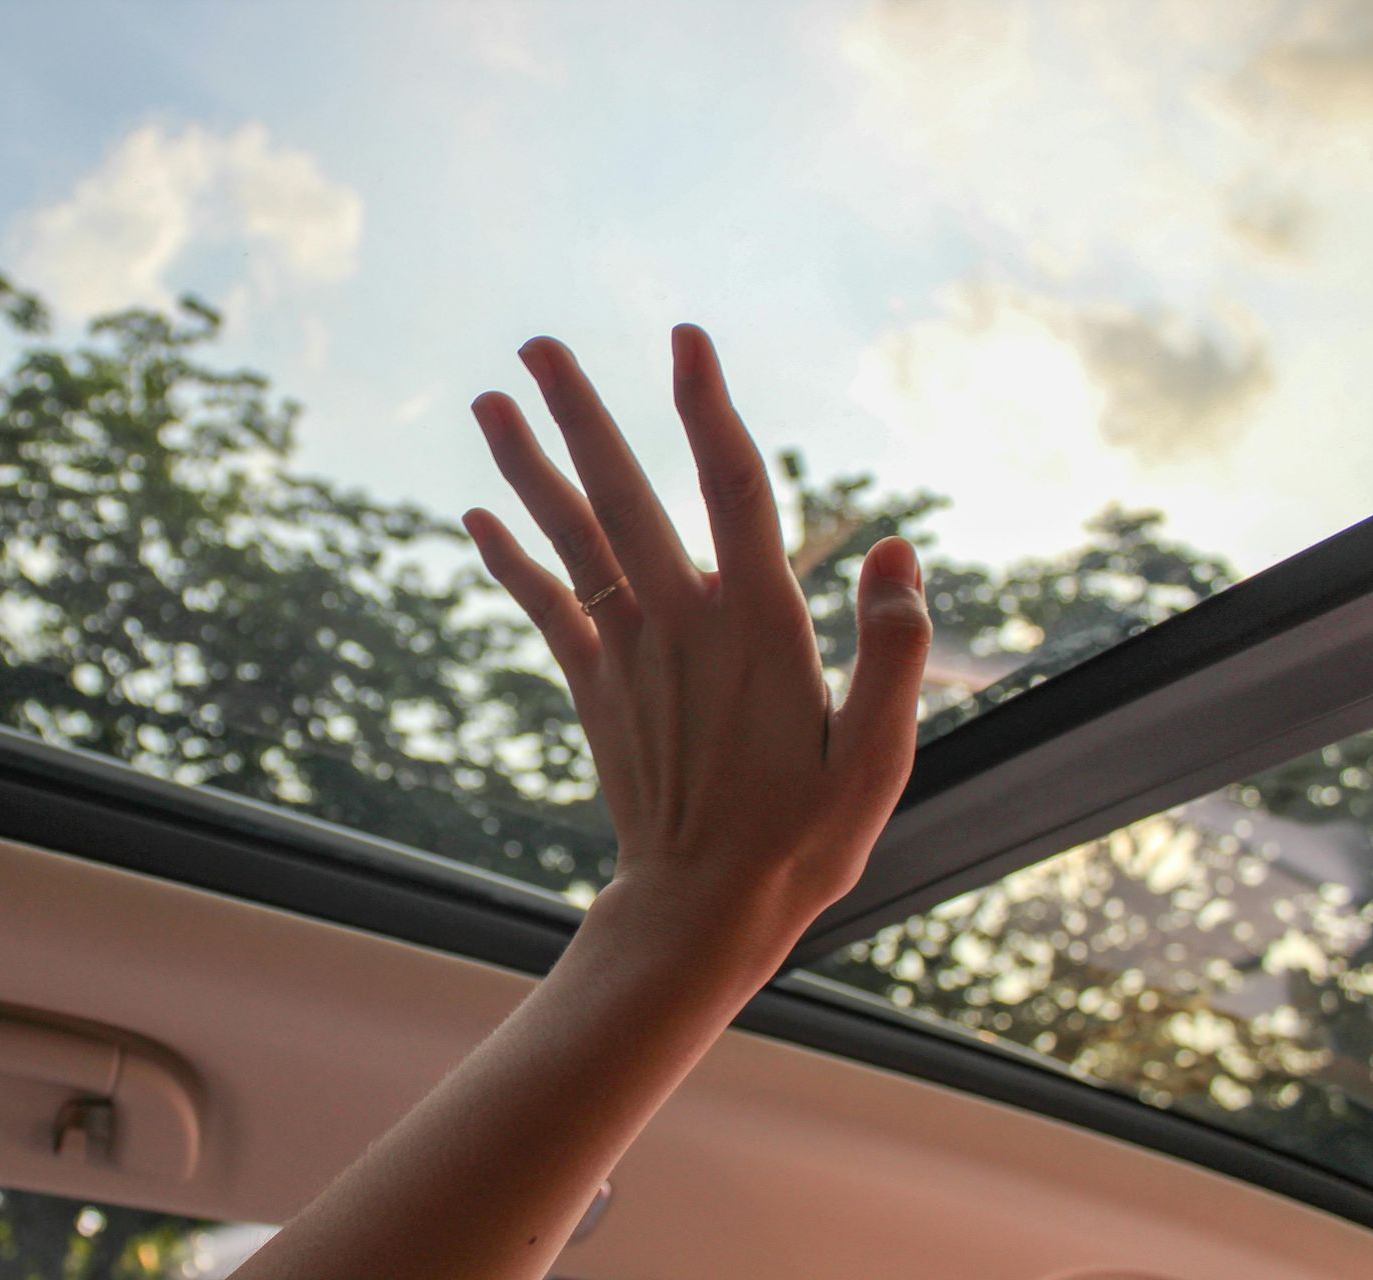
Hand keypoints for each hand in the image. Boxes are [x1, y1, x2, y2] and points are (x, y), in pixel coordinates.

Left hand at [464, 325, 930, 985]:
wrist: (702, 911)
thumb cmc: (803, 836)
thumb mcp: (878, 755)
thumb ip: (892, 649)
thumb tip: (896, 544)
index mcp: (758, 626)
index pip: (733, 489)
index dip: (707, 409)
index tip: (686, 338)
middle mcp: (682, 622)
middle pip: (623, 494)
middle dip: (580, 413)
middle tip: (537, 343)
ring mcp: (628, 654)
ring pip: (570, 540)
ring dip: (527, 466)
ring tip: (488, 399)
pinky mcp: (594, 688)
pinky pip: (546, 607)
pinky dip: (512, 559)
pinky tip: (476, 516)